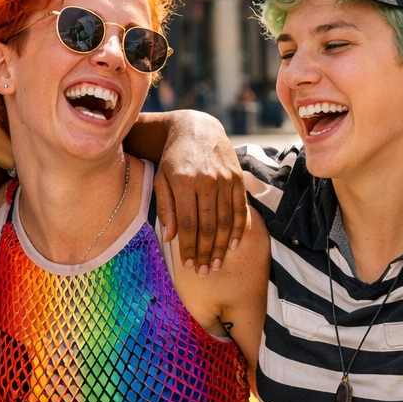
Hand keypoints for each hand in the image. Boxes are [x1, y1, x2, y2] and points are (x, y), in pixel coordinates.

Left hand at [153, 111, 249, 273]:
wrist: (197, 129)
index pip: (187, 224)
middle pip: (208, 226)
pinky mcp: (238, 178)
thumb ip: (166, 208)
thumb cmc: (174, 158)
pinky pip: (240, 208)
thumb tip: (170, 238)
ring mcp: (225, 179)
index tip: (189, 266)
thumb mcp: (161, 179)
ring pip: (226, 221)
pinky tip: (235, 246)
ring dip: (223, 247)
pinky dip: (239, 229)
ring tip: (218, 265)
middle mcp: (206, 181)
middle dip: (207, 253)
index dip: (189, 248)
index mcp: (183, 182)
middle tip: (205, 272)